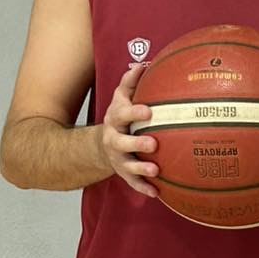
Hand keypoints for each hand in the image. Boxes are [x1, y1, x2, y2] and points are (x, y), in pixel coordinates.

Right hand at [98, 64, 158, 197]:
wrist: (102, 144)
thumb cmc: (121, 116)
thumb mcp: (121, 98)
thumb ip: (130, 83)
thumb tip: (143, 64)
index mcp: (115, 118)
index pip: (122, 113)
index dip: (133, 112)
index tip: (148, 111)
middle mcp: (113, 139)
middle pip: (121, 142)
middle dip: (136, 143)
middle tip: (154, 144)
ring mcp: (117, 158)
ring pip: (126, 165)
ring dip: (140, 169)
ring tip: (156, 171)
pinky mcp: (122, 173)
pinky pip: (132, 183)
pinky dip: (143, 188)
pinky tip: (157, 193)